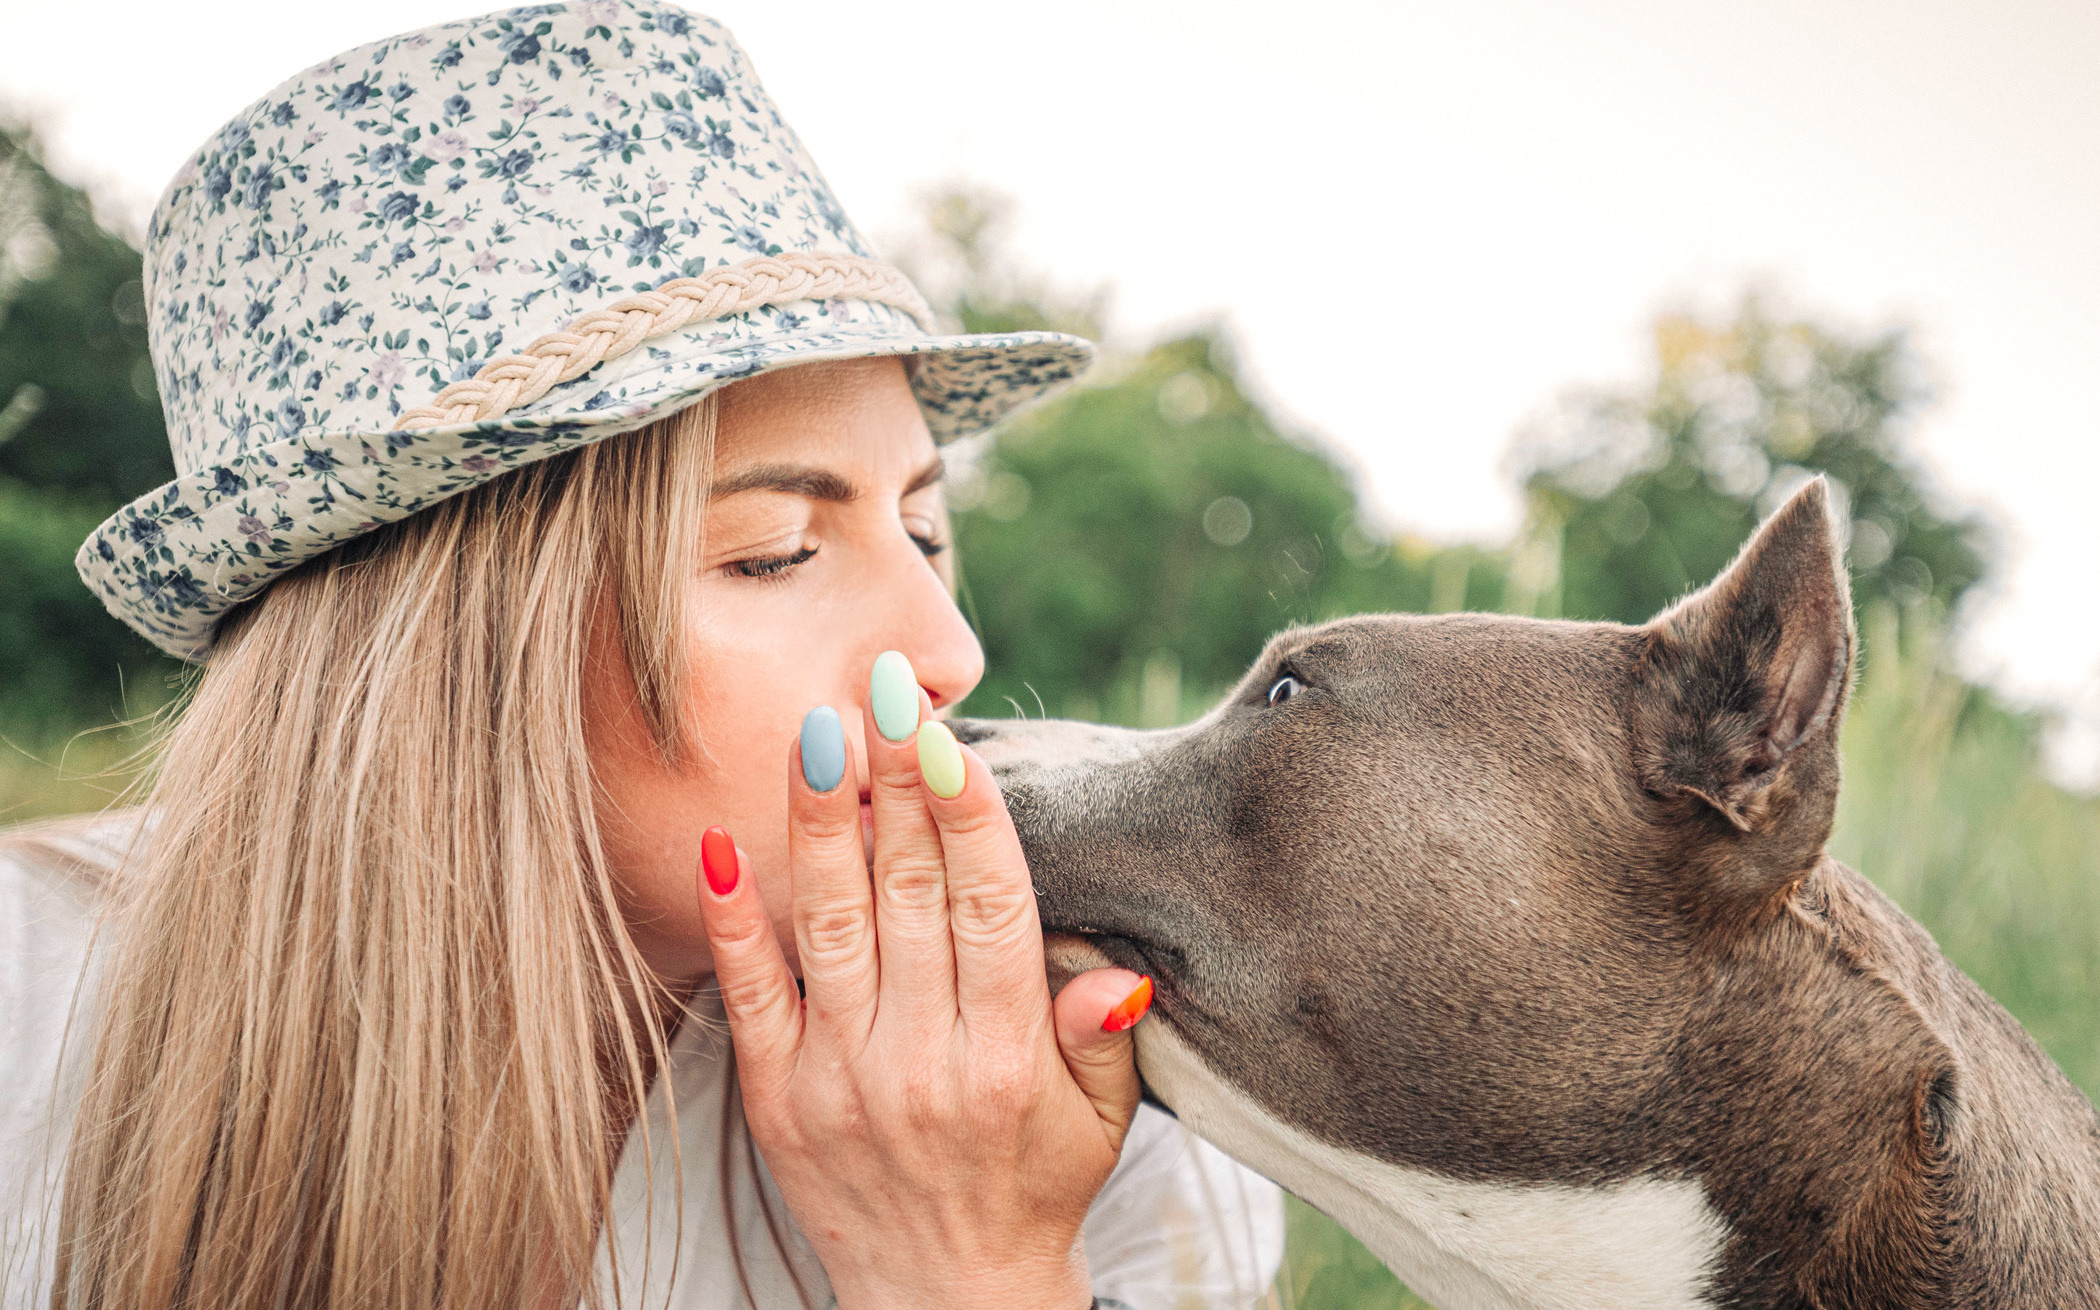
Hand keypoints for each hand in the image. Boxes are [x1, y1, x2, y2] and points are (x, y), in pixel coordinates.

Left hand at [696, 653, 1154, 1309]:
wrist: (944, 1297)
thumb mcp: (1102, 1121)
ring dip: (821, 820)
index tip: (945, 737)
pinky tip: (719, 841)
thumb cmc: (1036, 1186)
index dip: (966, 817)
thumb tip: (1113, 966)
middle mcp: (920, 1060)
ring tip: (817, 729)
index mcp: (1006, 1056)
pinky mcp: (776, 1098)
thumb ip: (1099, 1033)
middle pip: (906, 893)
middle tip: (881, 686)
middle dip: (894, 780)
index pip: (988, 906)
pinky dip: (733, 918)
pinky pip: (749, 993)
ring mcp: (840, 1077)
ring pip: (829, 922)